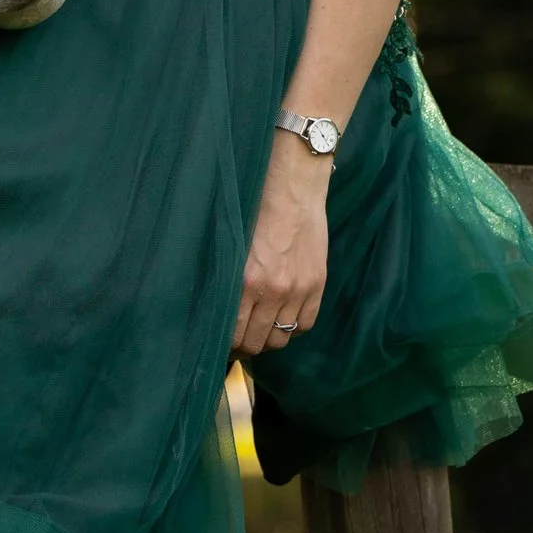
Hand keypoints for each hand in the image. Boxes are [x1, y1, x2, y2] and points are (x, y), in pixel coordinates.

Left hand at [235, 140, 330, 360]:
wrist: (292, 187)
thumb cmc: (254, 209)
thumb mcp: (230, 244)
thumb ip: (225, 279)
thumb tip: (215, 309)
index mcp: (245, 281)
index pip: (233, 333)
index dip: (226, 343)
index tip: (221, 342)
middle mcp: (273, 290)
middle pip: (257, 341)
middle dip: (245, 345)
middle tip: (239, 339)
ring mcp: (298, 289)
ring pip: (281, 336)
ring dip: (269, 337)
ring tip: (260, 329)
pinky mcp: (317, 284)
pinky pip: (305, 324)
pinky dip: (293, 326)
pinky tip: (283, 317)